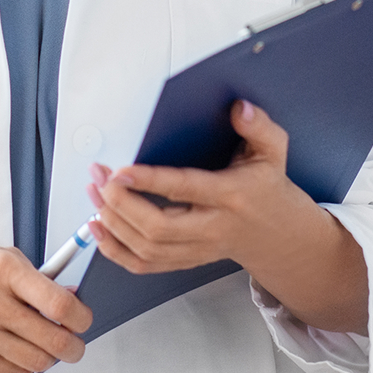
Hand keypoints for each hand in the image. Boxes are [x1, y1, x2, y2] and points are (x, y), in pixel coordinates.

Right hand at [0, 245, 92, 372]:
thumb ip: (36, 277)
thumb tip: (73, 300)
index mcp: (3, 270)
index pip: (58, 304)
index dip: (81, 318)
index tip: (84, 321)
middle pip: (53, 339)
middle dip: (74, 347)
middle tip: (76, 345)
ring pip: (37, 361)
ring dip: (50, 358)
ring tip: (47, 348)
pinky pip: (14, 372)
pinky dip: (25, 366)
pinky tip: (20, 351)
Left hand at [86, 100, 368, 333]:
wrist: (279, 236)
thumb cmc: (268, 188)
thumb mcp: (273, 150)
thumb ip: (258, 126)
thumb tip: (238, 108)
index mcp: (232, 196)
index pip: (186, 189)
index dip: (150, 181)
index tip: (120, 170)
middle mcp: (213, 227)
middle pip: (159, 228)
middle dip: (120, 205)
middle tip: (99, 179)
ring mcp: (198, 249)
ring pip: (147, 249)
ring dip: (112, 224)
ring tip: (93, 195)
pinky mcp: (185, 260)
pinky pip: (145, 265)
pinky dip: (115, 251)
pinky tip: (98, 228)